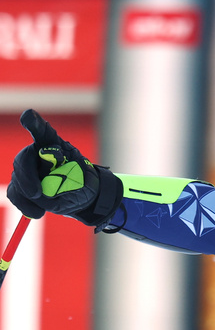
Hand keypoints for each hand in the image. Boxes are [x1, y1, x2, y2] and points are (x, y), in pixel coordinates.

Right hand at [7, 110, 121, 226]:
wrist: (83, 196)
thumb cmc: (84, 182)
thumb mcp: (84, 181)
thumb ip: (65, 182)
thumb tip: (44, 191)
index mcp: (54, 145)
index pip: (43, 131)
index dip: (34, 123)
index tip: (28, 115)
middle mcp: (37, 153)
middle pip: (23, 160)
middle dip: (27, 178)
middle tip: (37, 194)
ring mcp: (28, 168)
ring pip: (18, 180)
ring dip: (29, 196)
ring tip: (45, 208)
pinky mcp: (22, 184)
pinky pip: (15, 193)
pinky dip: (25, 205)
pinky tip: (36, 213)